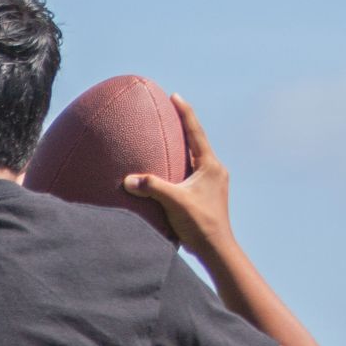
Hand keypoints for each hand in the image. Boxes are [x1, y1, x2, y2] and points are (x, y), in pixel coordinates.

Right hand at [124, 95, 232, 256]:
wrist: (217, 249)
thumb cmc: (200, 224)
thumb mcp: (174, 202)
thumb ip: (152, 187)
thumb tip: (128, 180)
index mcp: (210, 165)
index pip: (195, 132)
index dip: (185, 112)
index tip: (175, 96)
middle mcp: (215, 171)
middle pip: (197, 143)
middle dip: (184, 129)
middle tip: (171, 114)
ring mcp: (214, 184)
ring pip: (196, 160)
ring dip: (184, 150)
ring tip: (170, 142)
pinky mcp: (209, 196)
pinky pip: (193, 175)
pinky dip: (182, 169)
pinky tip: (173, 174)